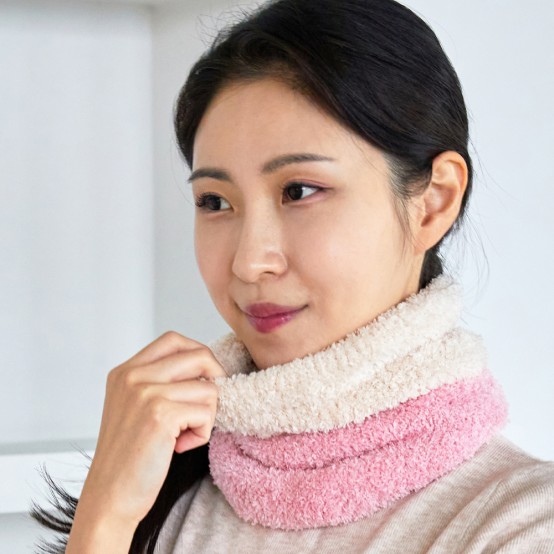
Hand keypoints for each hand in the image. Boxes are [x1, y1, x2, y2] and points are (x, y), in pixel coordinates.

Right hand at [67, 331, 226, 550]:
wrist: (109, 497)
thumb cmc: (129, 455)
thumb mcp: (134, 406)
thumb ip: (159, 382)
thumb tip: (208, 367)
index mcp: (125, 371)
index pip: (174, 340)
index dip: (199, 354)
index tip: (204, 378)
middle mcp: (133, 376)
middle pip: (199, 356)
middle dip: (214, 381)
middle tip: (204, 408)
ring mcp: (146, 392)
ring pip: (209, 387)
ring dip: (207, 415)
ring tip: (184, 434)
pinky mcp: (161, 414)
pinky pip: (206, 412)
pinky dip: (203, 433)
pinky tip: (181, 447)